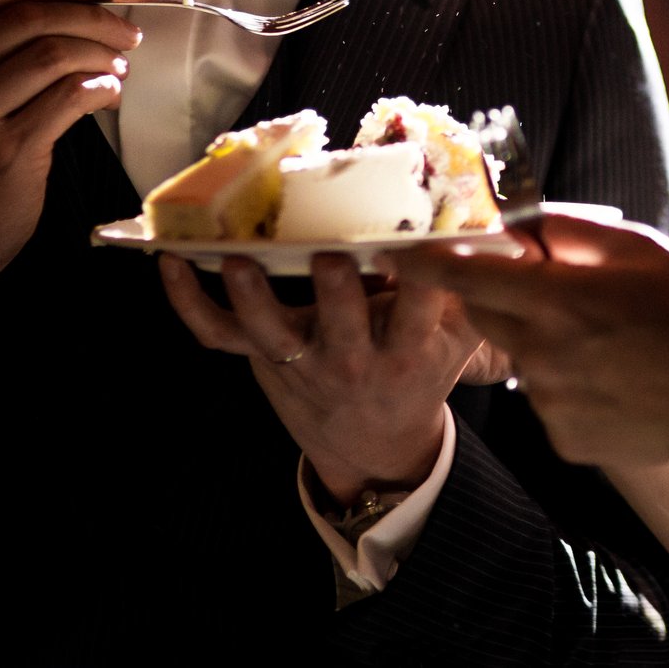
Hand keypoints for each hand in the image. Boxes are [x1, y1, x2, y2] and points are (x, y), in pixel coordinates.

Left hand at [160, 252, 481, 500]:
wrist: (375, 445)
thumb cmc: (419, 372)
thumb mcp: (458, 338)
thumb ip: (471, 286)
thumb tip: (498, 223)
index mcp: (405, 352)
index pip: (417, 315)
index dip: (418, 285)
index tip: (419, 250)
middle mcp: (352, 360)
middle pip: (340, 330)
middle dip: (335, 296)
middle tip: (330, 257)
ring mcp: (301, 361)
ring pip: (269, 334)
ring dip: (252, 298)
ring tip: (239, 260)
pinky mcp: (262, 359)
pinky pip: (217, 334)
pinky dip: (187, 301)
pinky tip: (170, 262)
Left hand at [398, 209, 668, 487]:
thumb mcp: (643, 251)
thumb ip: (571, 230)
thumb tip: (520, 218)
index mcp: (562, 298)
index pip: (468, 275)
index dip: (426, 262)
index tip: (397, 253)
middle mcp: (544, 355)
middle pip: (483, 316)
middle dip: (496, 294)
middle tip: (550, 288)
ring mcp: (551, 404)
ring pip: (520, 360)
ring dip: (544, 343)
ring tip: (611, 344)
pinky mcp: (564, 441)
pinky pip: (547, 401)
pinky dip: (569, 387)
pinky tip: (617, 382)